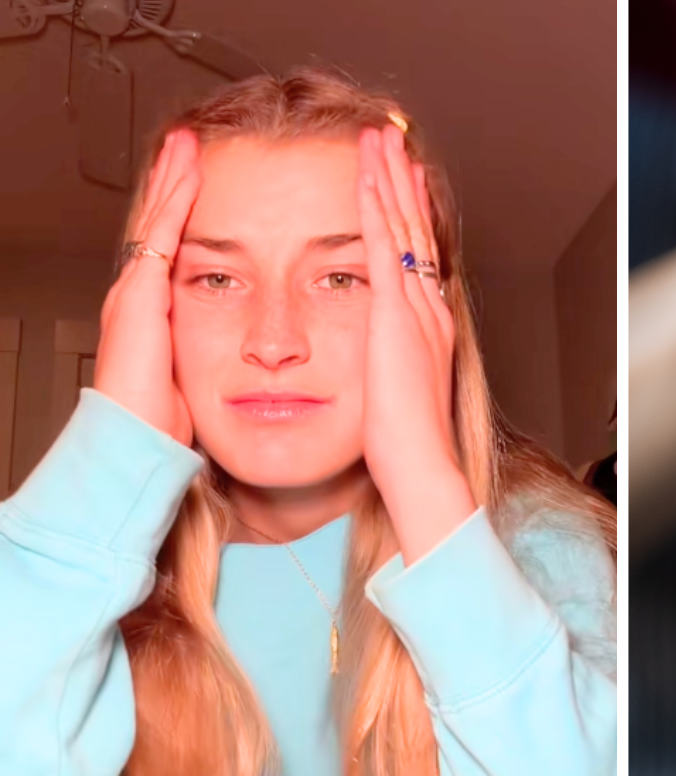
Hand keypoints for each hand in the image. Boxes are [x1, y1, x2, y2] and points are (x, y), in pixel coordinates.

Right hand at [94, 130, 199, 444]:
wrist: (132, 439)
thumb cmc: (163, 420)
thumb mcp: (195, 375)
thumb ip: (211, 353)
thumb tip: (248, 353)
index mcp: (151, 310)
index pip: (167, 246)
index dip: (180, 211)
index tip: (198, 179)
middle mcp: (138, 293)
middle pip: (157, 222)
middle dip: (173, 181)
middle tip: (188, 143)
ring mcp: (134, 290)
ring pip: (156, 219)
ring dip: (173, 179)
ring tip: (186, 143)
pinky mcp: (140, 294)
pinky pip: (160, 236)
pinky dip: (175, 202)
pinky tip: (189, 175)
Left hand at [356, 125, 475, 561]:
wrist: (418, 465)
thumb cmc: (401, 447)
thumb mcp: (393, 395)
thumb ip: (384, 367)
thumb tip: (373, 360)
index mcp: (427, 329)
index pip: (419, 258)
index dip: (411, 215)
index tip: (403, 183)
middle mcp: (428, 310)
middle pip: (417, 230)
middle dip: (404, 182)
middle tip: (393, 142)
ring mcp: (416, 307)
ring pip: (404, 226)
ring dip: (391, 178)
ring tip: (380, 139)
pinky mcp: (396, 311)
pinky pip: (386, 244)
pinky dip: (379, 205)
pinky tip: (369, 175)